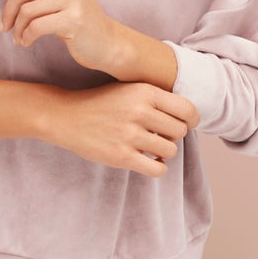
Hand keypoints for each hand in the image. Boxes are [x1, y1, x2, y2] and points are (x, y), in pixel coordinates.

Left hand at [0, 0, 116, 72]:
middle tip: (4, 27)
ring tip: (19, 38)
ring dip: (17, 28)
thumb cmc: (74, 18)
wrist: (106, 42)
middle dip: (7, 11)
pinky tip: (26, 42)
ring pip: (27, 10)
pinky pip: (36, 26)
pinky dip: (26, 37)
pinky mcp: (74, 18)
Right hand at [44, 81, 198, 175]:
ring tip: (151, 147)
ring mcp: (130, 135)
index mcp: (144, 91)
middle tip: (160, 135)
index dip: (191, 119)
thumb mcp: (128, 89)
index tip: (186, 124)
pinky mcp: (122, 156)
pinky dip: (157, 167)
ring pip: (171, 151)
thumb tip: (187, 116)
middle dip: (173, 135)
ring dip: (164, 152)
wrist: (66, 116)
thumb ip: (155, 97)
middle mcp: (140, 111)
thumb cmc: (100, 102)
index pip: (187, 109)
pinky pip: (157, 169)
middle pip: (180, 131)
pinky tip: (148, 160)